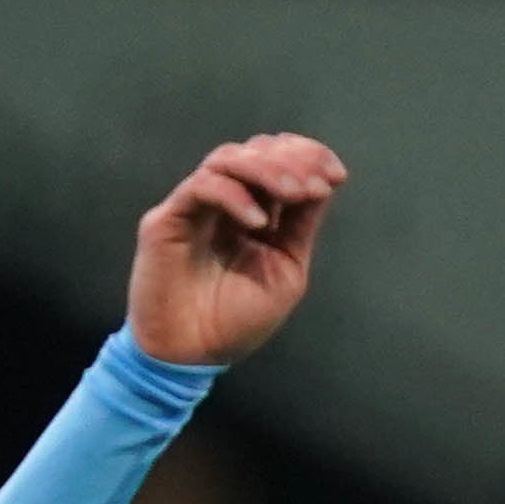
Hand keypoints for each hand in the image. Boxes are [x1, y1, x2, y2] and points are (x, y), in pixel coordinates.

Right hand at [128, 135, 345, 366]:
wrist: (191, 352)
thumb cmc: (236, 319)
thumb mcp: (286, 269)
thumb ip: (299, 227)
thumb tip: (322, 184)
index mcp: (255, 212)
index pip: (278, 165)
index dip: (307, 157)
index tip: (337, 173)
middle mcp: (224, 202)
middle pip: (254, 152)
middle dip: (291, 159)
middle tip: (316, 182)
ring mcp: (195, 206)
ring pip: (227, 159)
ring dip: (267, 169)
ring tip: (295, 192)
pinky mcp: (168, 218)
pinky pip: (202, 187)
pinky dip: (234, 196)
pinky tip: (258, 221)